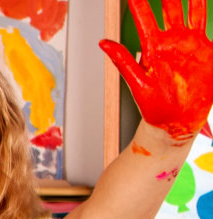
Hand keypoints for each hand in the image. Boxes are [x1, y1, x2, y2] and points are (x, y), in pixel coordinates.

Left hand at [101, 0, 212, 140]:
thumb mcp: (137, 83)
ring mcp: (190, 44)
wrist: (176, 121)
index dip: (140, 2)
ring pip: (194, 13)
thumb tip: (102, 42)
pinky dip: (208, 15)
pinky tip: (207, 3)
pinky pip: (210, 31)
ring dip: (194, 0)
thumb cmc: (153, 106)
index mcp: (153, 46)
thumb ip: (123, 61)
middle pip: (171, 8)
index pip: (144, 17)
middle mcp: (171, 41)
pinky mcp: (207, 52)